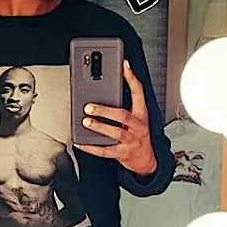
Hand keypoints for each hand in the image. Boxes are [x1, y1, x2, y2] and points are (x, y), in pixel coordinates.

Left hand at [75, 60, 156, 175]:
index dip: (131, 78)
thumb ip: (125, 104)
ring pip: (115, 133)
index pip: (138, 92)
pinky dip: (91, 147)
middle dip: (105, 110)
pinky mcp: (122, 154)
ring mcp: (131, 141)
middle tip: (89, 107)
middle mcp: (137, 127)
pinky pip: (105, 151)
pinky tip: (80, 143)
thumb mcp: (137, 118)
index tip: (123, 66)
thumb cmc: (138, 135)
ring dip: (99, 127)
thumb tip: (104, 90)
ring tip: (85, 122)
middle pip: (123, 115)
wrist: (145, 160)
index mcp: (141, 114)